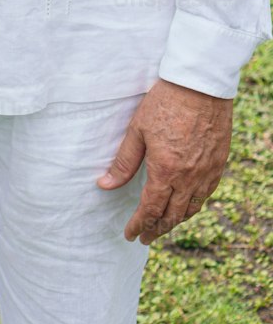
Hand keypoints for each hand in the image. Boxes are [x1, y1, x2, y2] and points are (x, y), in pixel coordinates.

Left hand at [97, 79, 232, 243]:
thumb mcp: (137, 130)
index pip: (150, 209)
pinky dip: (193, 206)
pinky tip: (185, 205)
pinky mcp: (218, 164)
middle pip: (172, 215)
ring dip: (175, 221)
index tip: (130, 234)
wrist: (200, 86)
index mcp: (165, 170)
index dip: (139, 225)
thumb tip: (104, 185)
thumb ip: (123, 162)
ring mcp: (207, 173)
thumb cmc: (165, 103)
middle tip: (145, 238)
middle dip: (156, 229)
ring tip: (162, 225)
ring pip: (191, 209)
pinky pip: (206, 195)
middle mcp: (189, 178)